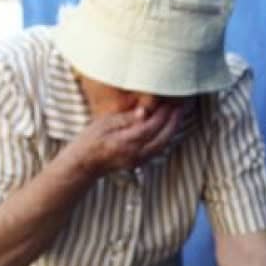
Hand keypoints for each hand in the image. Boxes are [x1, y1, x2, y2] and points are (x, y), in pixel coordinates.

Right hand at [61, 102, 185, 177]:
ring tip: (178, 112)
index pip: (149, 127)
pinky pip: (159, 148)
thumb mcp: (104, 124)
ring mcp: (140, 160)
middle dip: (173, 120)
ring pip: (163, 144)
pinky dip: (167, 136)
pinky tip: (170, 126)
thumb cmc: (90, 140)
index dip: (161, 114)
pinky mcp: (141, 162)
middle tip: (180, 104)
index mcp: (124, 142)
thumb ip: (125, 119)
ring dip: (173, 128)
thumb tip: (144, 112)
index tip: (168, 101)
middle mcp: (135, 154)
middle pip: (162, 137)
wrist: (85, 164)